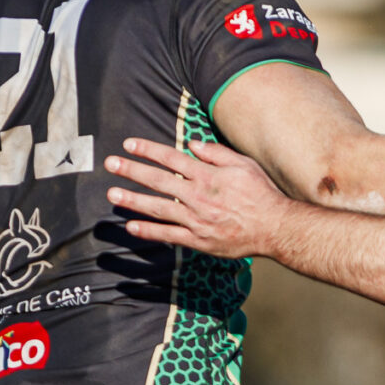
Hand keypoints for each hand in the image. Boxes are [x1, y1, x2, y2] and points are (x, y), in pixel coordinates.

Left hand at [105, 138, 299, 258]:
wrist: (275, 227)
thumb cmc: (261, 193)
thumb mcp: (243, 164)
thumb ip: (216, 153)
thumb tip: (192, 144)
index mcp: (207, 175)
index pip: (171, 158)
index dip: (148, 150)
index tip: (128, 144)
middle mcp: (197, 196)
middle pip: (158, 181)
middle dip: (132, 171)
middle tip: (110, 164)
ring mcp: (196, 220)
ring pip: (158, 208)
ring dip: (133, 201)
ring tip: (112, 195)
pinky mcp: (198, 240)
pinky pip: (169, 235)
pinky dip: (149, 231)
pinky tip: (131, 226)